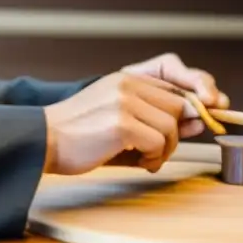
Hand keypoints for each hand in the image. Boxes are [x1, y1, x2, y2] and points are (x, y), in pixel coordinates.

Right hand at [42, 71, 194, 176]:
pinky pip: (157, 142)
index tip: (191, 129)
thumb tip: (199, 123)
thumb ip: (153, 117)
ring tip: (145, 158)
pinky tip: (138, 162)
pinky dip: (153, 158)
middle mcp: (126, 85)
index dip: (187, 111)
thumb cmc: (78, 135)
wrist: (43, 140)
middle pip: (178, 106)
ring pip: (171, 126)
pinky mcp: (121, 124)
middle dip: (175, 134)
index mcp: (125, 79)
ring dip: (164, 150)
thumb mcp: (116, 116)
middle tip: (156, 152)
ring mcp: (124, 102)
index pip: (173, 88)